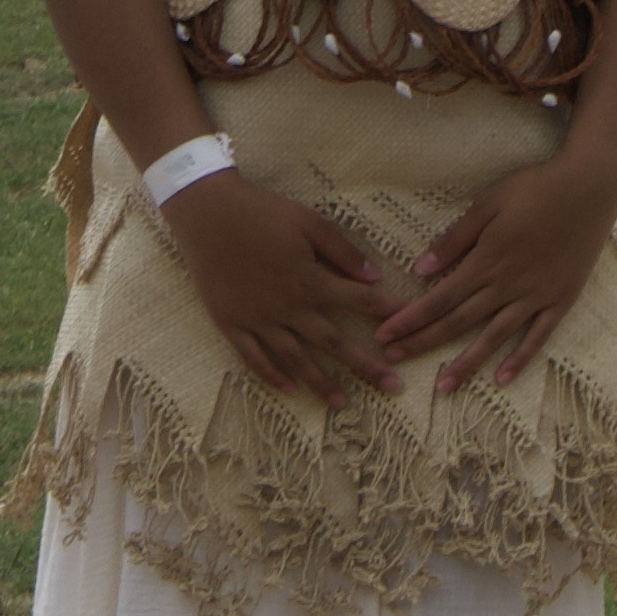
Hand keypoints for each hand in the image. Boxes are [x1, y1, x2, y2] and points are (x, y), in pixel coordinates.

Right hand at [160, 176, 396, 402]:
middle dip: (366, 366)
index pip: (359, 302)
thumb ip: (342, 251)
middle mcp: (288, 308)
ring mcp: (258, 320)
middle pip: (333, 343)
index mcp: (310, 281)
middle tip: (393, 388)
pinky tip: (289, 390)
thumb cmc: (260, 211)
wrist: (206, 212)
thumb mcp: (308, 222)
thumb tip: (373, 276)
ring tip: (342, 404)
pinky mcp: (231, 323)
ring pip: (295, 360)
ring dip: (321, 383)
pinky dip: (271, 376)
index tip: (410, 328)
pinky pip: (254, 358)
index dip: (387, 313)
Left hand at [376, 153, 616, 391]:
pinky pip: (537, 337)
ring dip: (466, 362)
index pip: (439, 298)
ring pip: (494, 337)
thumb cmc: (535, 189)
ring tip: (443, 386)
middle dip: (423, 342)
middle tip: (393, 360)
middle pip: (458, 321)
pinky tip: (501, 380)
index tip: (384, 334)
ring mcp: (535, 297)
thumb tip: (421, 267)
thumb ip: (456, 238)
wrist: (590, 189)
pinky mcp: (560, 301)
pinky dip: (519, 359)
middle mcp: (508, 285)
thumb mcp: (488, 204)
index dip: (410, 318)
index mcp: (486, 260)